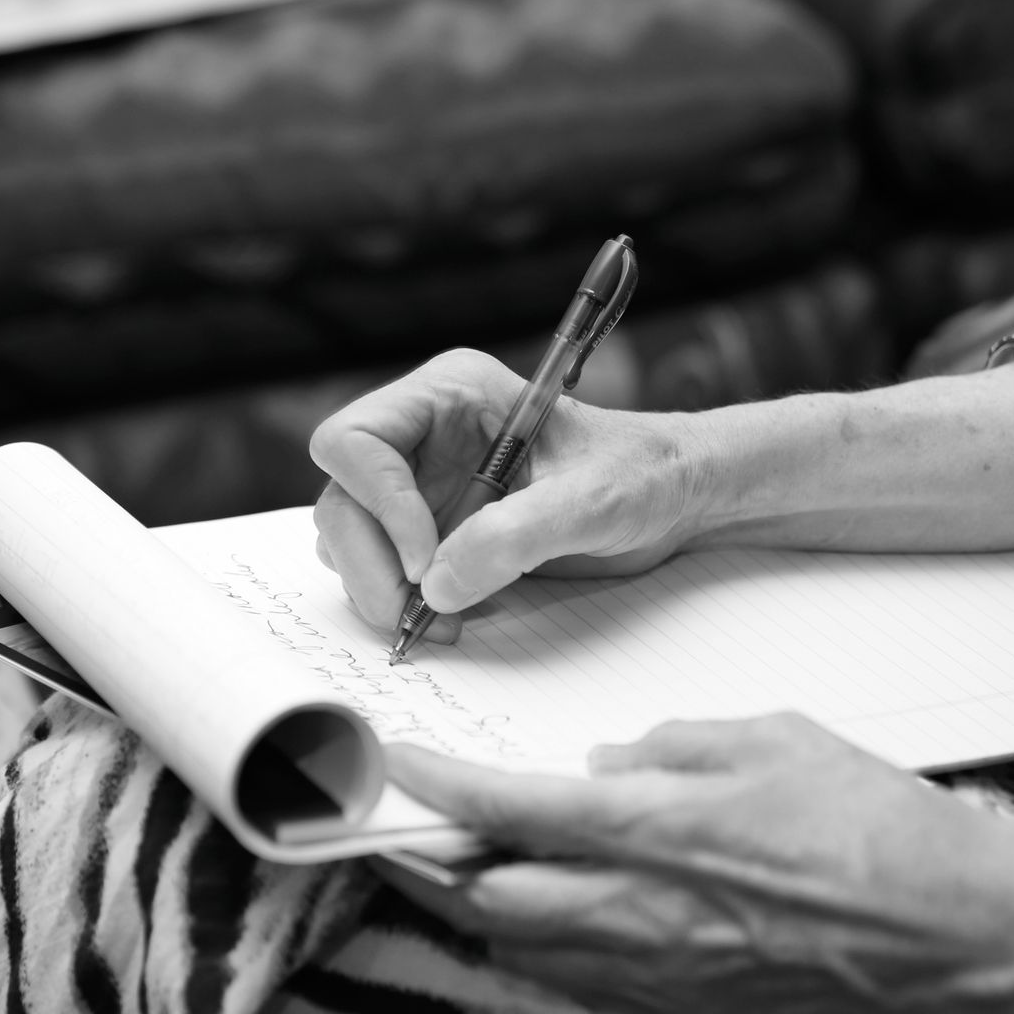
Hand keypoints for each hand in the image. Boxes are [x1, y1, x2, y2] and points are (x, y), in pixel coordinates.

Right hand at [310, 349, 710, 640]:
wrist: (671, 500)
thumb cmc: (643, 475)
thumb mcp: (593, 501)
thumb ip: (515, 537)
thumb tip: (437, 586)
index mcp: (450, 394)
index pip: (355, 440)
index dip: (379, 505)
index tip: (427, 560)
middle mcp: (422, 435)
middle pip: (341, 498)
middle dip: (369, 562)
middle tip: (416, 613)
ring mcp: (422, 485)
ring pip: (348, 538)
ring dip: (379, 587)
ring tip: (440, 620)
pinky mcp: (433, 531)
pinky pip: (381, 567)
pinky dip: (400, 601)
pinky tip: (451, 615)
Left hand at [374, 713, 1013, 1013]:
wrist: (963, 935)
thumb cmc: (880, 826)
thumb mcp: (775, 738)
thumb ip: (674, 744)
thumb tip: (611, 759)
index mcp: (662, 829)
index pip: (514, 810)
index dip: (440, 788)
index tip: (395, 765)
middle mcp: (644, 913)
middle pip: (490, 900)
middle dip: (430, 862)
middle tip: (403, 825)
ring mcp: (662, 977)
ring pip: (526, 952)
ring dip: (481, 910)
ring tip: (467, 867)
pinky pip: (583, 986)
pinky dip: (543, 950)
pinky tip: (549, 918)